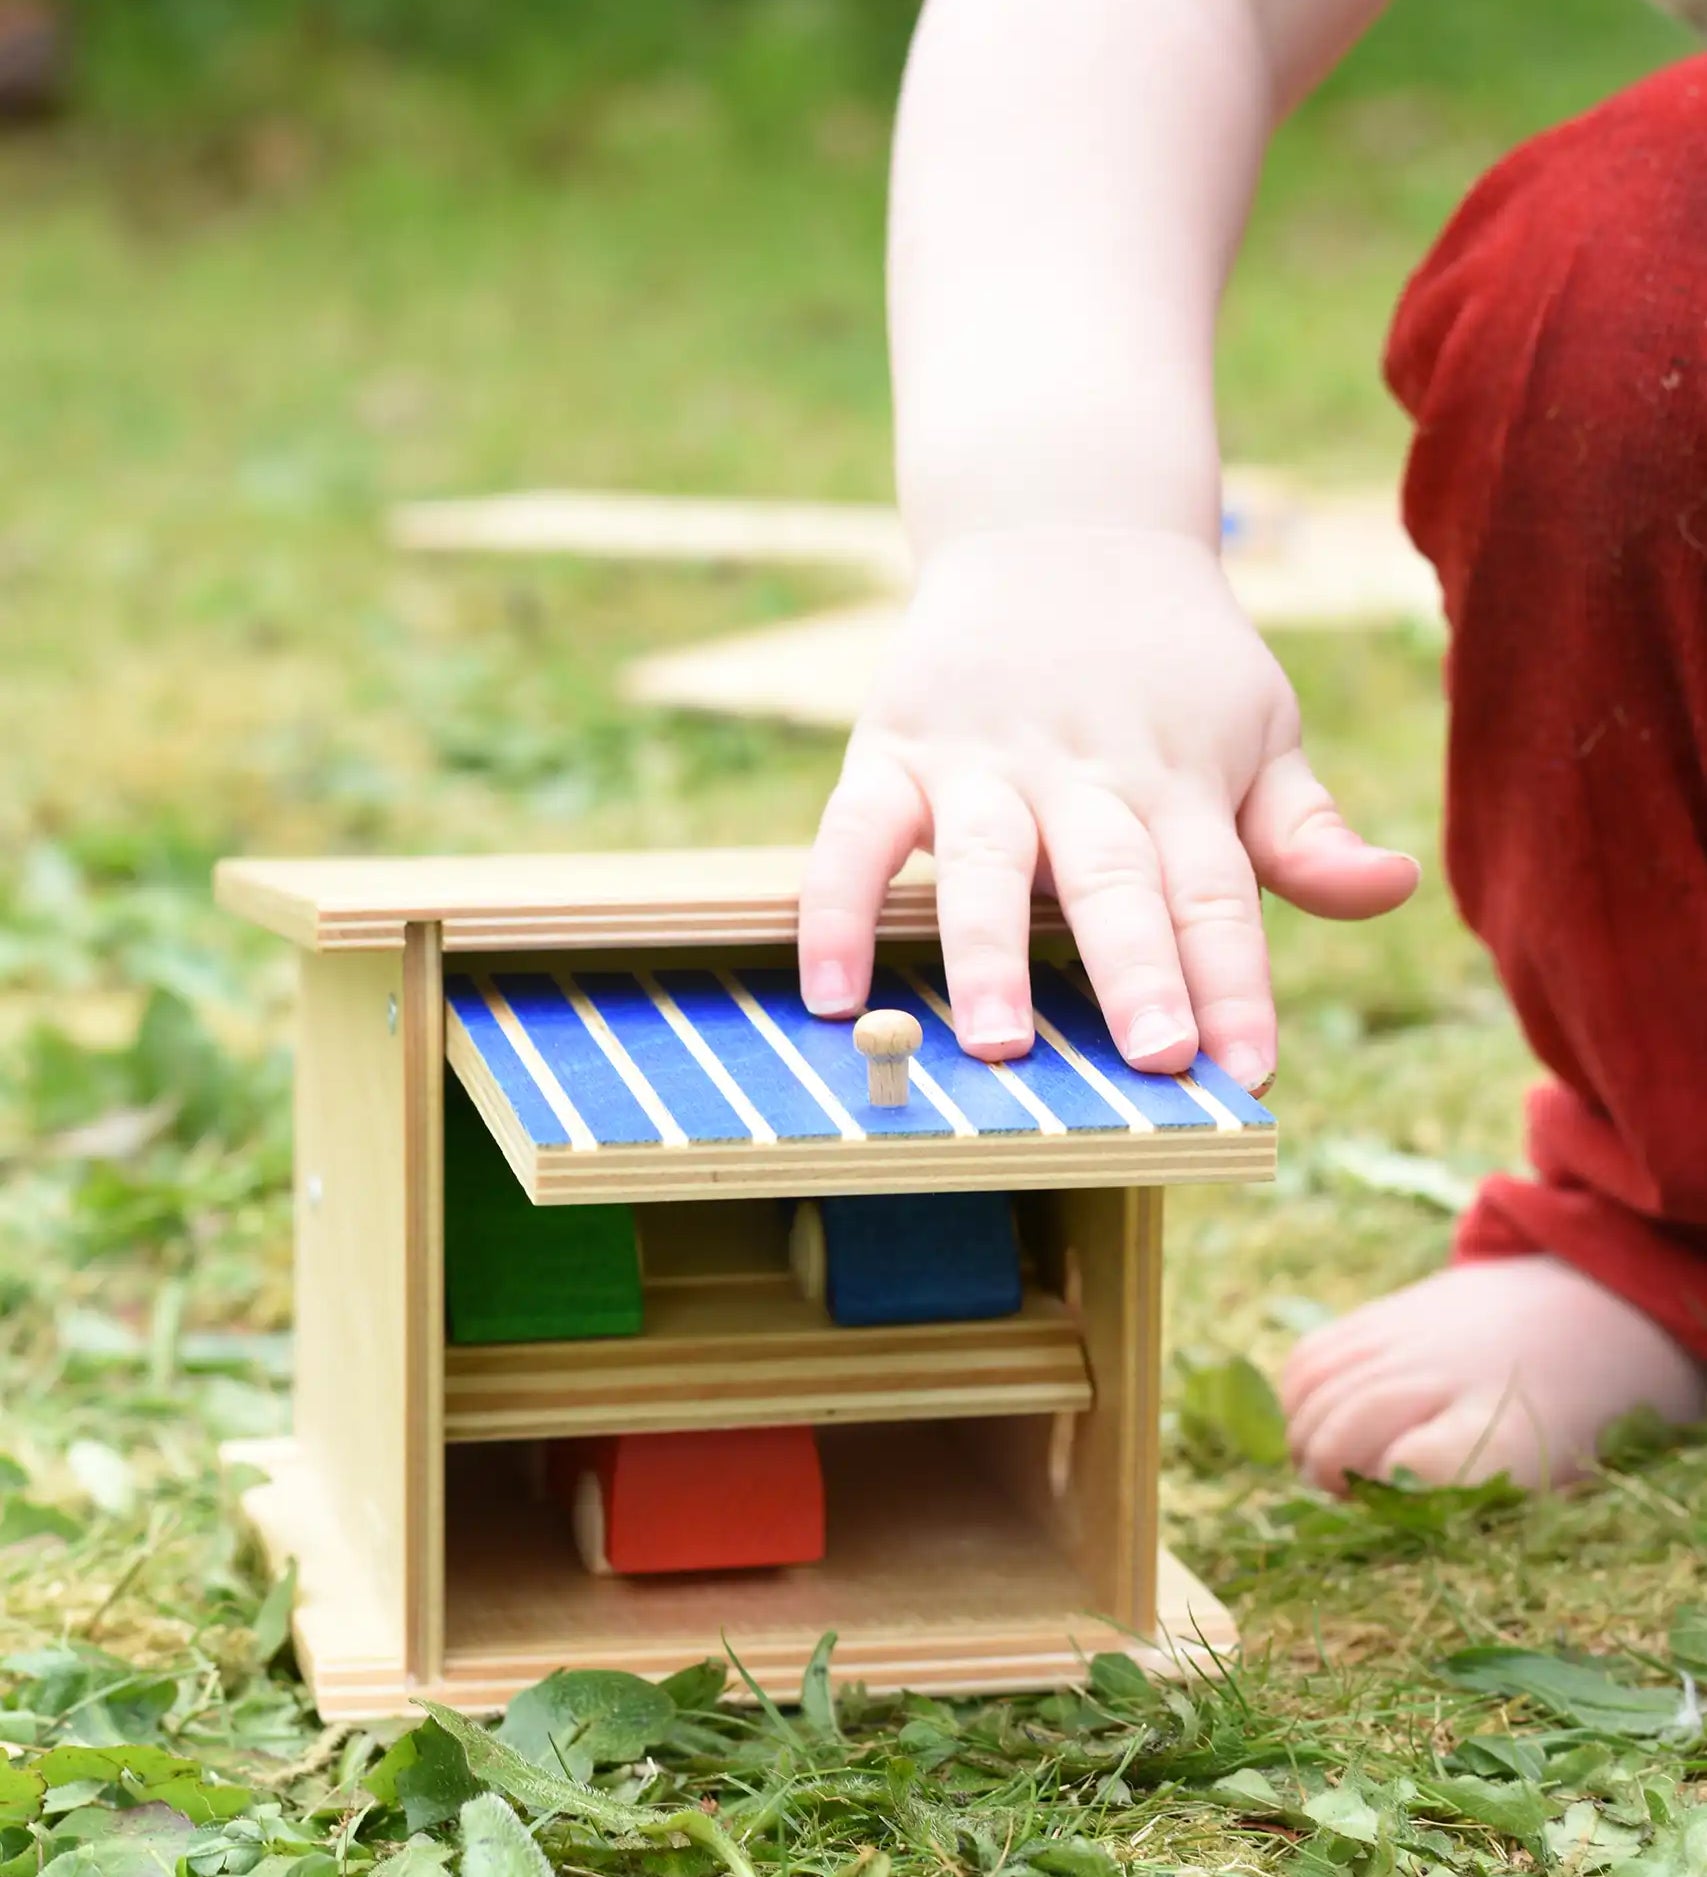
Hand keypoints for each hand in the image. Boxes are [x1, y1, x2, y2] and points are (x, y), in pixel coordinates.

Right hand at [797, 525, 1418, 1087]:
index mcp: (1180, 778)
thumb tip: (1393, 886)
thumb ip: (1305, 829)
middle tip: (1152, 1057)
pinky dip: (835, 909)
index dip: (1235, 981)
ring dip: (989, 951)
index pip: (1215, 892)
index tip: (1249, 1072)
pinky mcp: (892, 749)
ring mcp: (980, 761)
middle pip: (1113, 879)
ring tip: (997, 1041)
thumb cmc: (1173, 662)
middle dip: (1136, 969)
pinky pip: (852, 836)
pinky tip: (829, 994)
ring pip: (983, 861)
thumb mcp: (1256, 728)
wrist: (1062, 525)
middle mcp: (1083, 773)